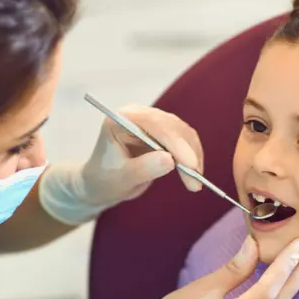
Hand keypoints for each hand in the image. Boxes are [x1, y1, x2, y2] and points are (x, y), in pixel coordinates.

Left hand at [39, 105, 203, 224]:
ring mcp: (152, 122)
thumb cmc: (105, 180)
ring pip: (183, 133)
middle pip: (172, 126)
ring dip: (193, 156)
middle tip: (195, 182)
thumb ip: (143, 168)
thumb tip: (169, 160)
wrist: (102, 184)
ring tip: (195, 184)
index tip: (190, 165)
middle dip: (187, 153)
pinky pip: (185, 141)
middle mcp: (138, 115)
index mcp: (122, 119)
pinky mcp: (163, 133)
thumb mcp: (121, 179)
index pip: (154, 124)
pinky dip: (192, 157)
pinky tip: (194, 174)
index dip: (175, 143)